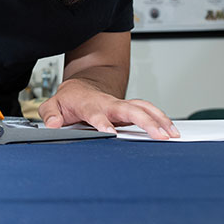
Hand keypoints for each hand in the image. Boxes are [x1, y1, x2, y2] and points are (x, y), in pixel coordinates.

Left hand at [38, 78, 180, 139]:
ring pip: (143, 108)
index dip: (103, 122)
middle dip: (145, 122)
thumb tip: (53, 124)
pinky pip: (148, 111)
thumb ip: (50, 114)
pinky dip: (161, 119)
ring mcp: (121, 106)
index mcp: (89, 104)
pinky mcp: (130, 109)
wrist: (82, 87)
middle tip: (159, 135)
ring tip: (172, 134)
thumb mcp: (53, 105)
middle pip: (129, 110)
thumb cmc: (70, 99)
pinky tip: (172, 130)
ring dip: (159, 119)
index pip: (96, 113)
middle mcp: (108, 104)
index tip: (110, 132)